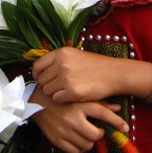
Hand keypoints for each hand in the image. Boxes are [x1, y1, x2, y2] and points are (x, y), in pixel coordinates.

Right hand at [30, 86, 127, 152]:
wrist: (36, 100)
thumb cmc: (62, 96)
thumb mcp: (80, 96)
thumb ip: (99, 102)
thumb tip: (118, 109)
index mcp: (79, 104)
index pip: (103, 113)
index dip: (116, 122)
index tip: (125, 128)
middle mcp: (72, 118)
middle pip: (95, 134)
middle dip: (99, 134)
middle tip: (97, 130)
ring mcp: (63, 130)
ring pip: (86, 145)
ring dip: (89, 141)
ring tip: (86, 134)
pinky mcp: (56, 139)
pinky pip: (75, 151)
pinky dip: (79, 148)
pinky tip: (77, 139)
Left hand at [32, 47, 151, 103]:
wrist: (114, 74)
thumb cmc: (94, 65)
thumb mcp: (74, 55)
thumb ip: (57, 61)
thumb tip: (39, 72)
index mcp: (61, 53)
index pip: (37, 65)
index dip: (37, 74)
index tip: (41, 79)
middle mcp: (61, 64)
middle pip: (42, 80)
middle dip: (47, 85)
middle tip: (58, 87)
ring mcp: (66, 78)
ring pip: (48, 91)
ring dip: (55, 93)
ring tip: (67, 90)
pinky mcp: (72, 92)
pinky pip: (57, 99)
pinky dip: (62, 99)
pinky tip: (72, 95)